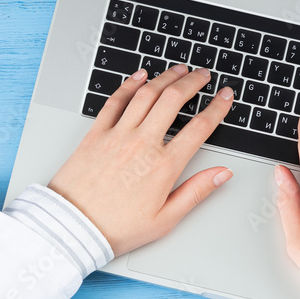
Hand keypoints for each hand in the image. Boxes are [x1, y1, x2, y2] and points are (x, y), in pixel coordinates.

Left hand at [48, 65, 234, 255]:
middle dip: (193, 82)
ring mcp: (118, 135)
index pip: (199, 127)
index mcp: (163, 166)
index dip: (217, 108)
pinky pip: (115, 101)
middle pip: (173, 100)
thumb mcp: (165, 219)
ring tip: (178, 70)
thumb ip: (196, 192)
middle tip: (203, 75)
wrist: (73, 227)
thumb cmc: (116, 227)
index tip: (225, 96)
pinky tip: (139, 77)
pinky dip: (129, 85)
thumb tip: (222, 174)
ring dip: (165, 78)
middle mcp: (142, 144)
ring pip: (146, 94)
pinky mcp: (96, 134)